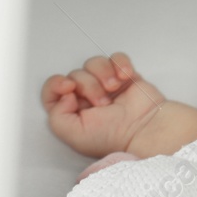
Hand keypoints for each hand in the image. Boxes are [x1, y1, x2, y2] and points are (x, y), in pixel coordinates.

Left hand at [40, 52, 165, 158]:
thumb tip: (63, 96)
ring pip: (93, 63)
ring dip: (103, 74)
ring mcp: (105, 85)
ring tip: (114, 89)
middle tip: (102, 103)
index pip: (52, 90)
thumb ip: (57, 116)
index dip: (56, 84)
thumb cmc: (112, 137)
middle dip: (88, 86)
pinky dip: (120, 64)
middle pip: (75, 74)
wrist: (144, 130)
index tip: (68, 88)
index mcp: (71, 111)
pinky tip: (125, 78)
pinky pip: (116, 58)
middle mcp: (86, 97)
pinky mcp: (123, 76)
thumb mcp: (74, 135)